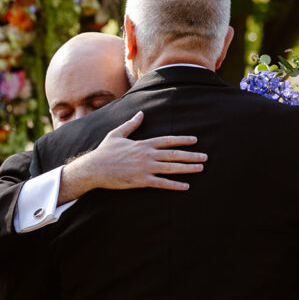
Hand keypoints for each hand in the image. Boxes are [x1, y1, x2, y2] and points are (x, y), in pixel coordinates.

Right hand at [59, 112, 205, 202]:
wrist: (93, 168)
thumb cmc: (104, 151)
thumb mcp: (117, 134)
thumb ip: (131, 124)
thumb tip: (141, 113)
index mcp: (143, 144)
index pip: (167, 140)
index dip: (182, 140)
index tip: (194, 140)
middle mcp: (147, 155)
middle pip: (174, 154)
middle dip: (191, 155)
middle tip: (205, 157)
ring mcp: (145, 168)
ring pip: (171, 168)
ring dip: (188, 168)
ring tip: (201, 168)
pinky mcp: (141, 180)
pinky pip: (161, 183)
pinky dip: (174, 184)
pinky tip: (186, 186)